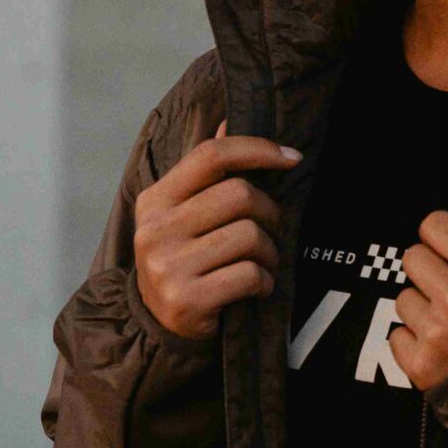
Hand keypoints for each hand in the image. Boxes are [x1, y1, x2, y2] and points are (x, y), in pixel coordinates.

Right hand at [132, 124, 295, 340]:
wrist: (158, 325)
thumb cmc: (183, 260)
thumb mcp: (183, 215)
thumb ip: (206, 174)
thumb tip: (228, 122)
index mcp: (155, 200)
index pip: (211, 156)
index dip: (258, 149)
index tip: (291, 158)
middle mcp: (155, 229)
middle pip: (240, 195)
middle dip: (269, 213)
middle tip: (269, 231)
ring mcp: (168, 266)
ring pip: (250, 235)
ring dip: (270, 252)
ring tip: (261, 263)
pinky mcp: (186, 299)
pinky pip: (250, 275)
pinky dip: (264, 281)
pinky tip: (254, 287)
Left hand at [387, 192, 447, 388]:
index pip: (433, 225)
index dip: (441, 237)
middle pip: (411, 257)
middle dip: (429, 271)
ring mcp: (437, 333)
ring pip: (402, 297)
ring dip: (421, 307)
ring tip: (447, 321)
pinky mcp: (420, 365)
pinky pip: (396, 334)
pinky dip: (413, 340)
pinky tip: (438, 344)